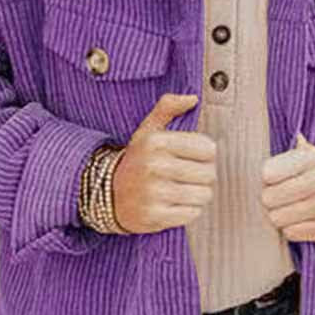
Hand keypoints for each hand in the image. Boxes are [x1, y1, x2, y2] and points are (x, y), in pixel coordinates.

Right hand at [113, 93, 216, 233]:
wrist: (106, 194)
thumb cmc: (136, 161)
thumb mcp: (147, 130)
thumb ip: (168, 108)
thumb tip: (192, 98)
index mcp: (156, 142)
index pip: (208, 148)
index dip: (206, 154)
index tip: (194, 157)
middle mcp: (155, 166)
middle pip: (209, 173)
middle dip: (203, 176)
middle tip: (188, 176)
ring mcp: (154, 192)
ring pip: (204, 194)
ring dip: (197, 194)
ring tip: (182, 190)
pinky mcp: (155, 216)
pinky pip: (193, 213)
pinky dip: (189, 210)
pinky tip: (175, 204)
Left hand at [260, 131, 314, 245]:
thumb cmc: (313, 177)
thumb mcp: (304, 158)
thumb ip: (292, 149)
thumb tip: (297, 137)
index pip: (268, 173)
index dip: (264, 179)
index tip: (269, 180)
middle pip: (270, 197)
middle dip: (268, 200)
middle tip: (274, 199)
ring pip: (278, 217)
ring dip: (277, 216)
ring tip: (285, 210)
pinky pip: (291, 232)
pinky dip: (289, 230)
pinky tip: (297, 222)